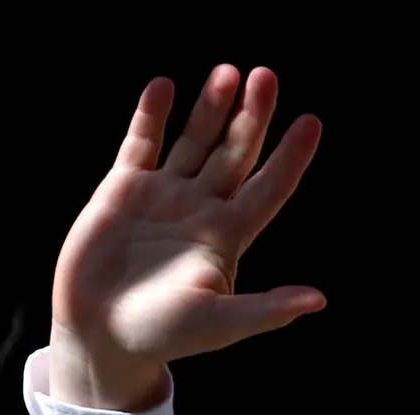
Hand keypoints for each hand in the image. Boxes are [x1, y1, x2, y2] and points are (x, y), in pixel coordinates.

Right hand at [47, 65, 324, 410]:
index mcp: (228, 235)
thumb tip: (318, 300)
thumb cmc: (163, 336)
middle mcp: (201, 208)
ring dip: (211, 107)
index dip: (291, 156)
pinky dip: (151, 115)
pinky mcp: (123, 190)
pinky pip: (141, 143)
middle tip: (266, 75)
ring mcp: (163, 196)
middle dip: (251, 116)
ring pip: (195, 141)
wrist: (101, 335)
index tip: (312, 122)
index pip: (270, 187)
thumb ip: (265, 309)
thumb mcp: (219, 323)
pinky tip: (164, 85)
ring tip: (227, 72)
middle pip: (236, 153)